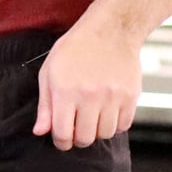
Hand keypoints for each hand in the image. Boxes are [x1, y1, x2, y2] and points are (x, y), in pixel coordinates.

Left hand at [32, 19, 142, 150]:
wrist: (111, 29)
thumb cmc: (76, 49)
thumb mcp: (50, 71)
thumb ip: (45, 105)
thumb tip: (41, 132)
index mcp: (66, 91)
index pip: (63, 134)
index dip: (61, 142)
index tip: (63, 139)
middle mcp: (90, 96)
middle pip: (85, 139)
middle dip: (79, 139)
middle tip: (78, 128)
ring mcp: (113, 96)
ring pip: (105, 134)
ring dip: (98, 131)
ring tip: (94, 116)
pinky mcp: (131, 96)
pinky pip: (123, 125)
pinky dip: (115, 124)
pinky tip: (108, 111)